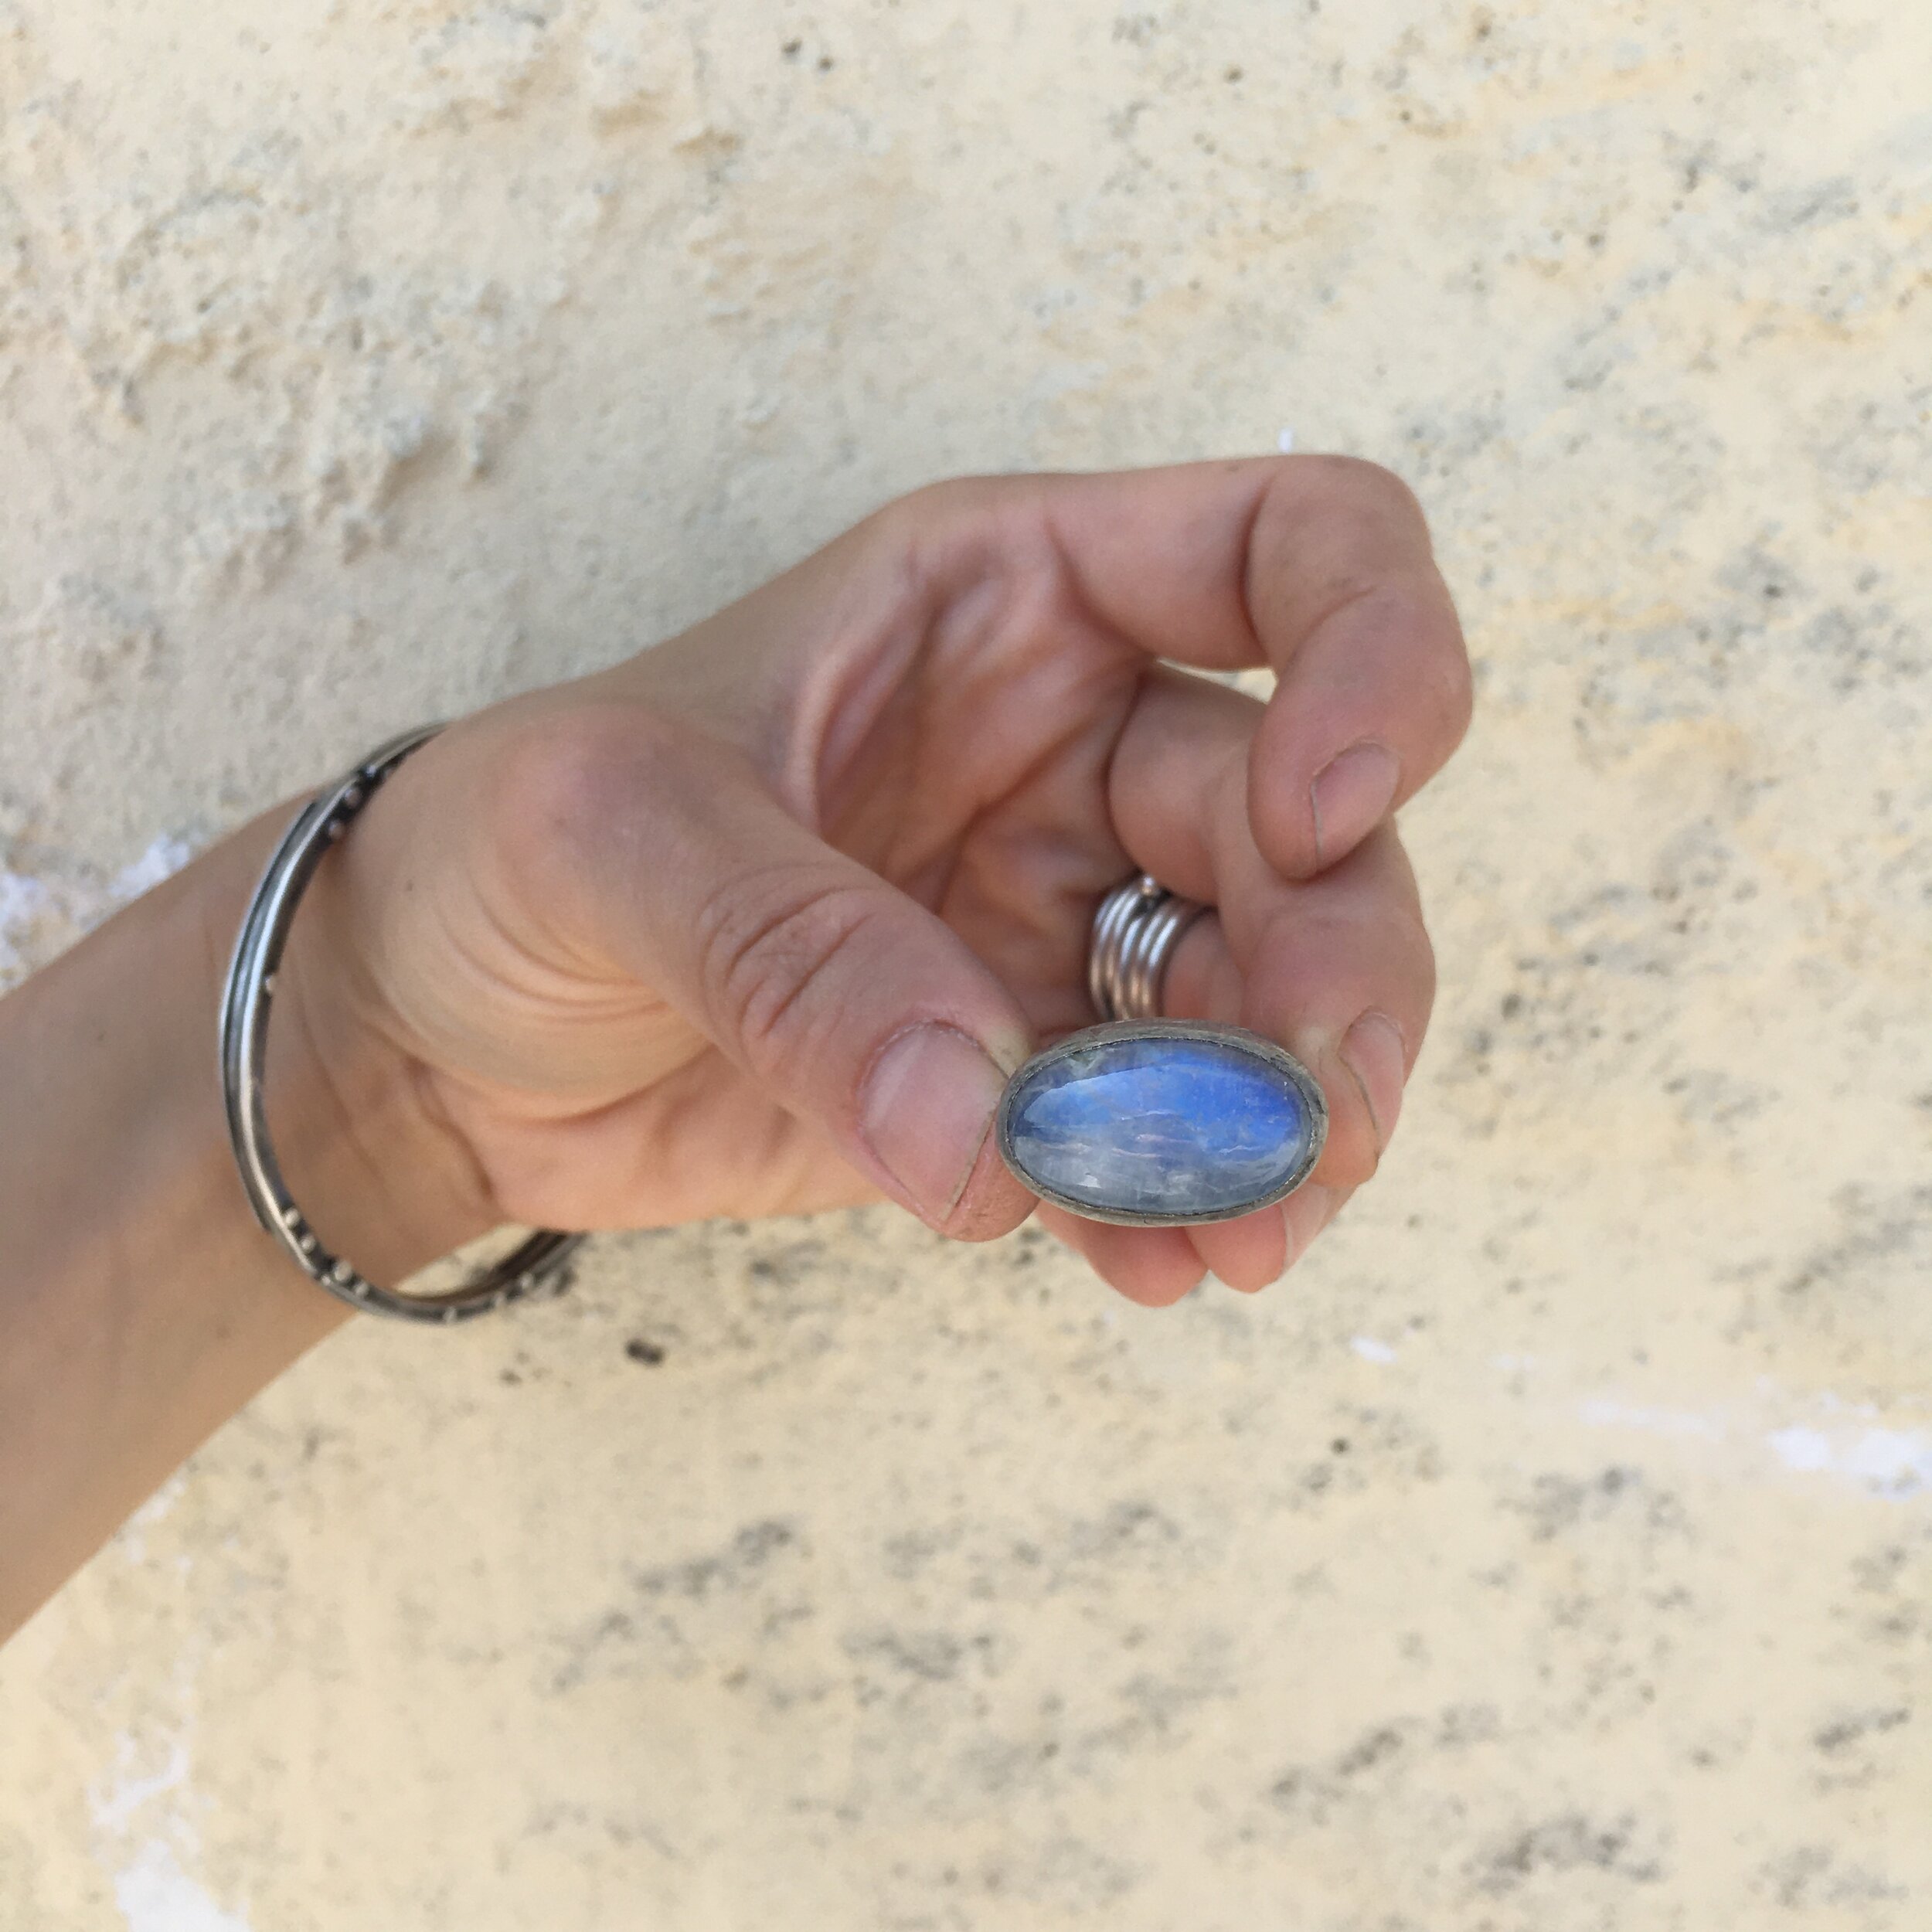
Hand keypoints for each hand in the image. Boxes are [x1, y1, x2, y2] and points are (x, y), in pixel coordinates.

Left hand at [283, 458, 1470, 1306]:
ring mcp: (1068, 920)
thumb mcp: (604, 830)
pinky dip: (1182, 1202)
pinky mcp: (1031, 1073)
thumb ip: (791, 947)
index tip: (1324, 811)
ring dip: (1294, 1117)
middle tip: (1300, 1124)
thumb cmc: (500, 847)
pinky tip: (1150, 1269)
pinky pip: (1164, 1133)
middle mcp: (1077, 747)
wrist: (438, 1039)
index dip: (1378, 656)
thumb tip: (983, 1124)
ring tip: (1241, 1233)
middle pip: (1320, 827)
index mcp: (1011, 600)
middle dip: (1341, 974)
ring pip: (1276, 995)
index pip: (1298, 550)